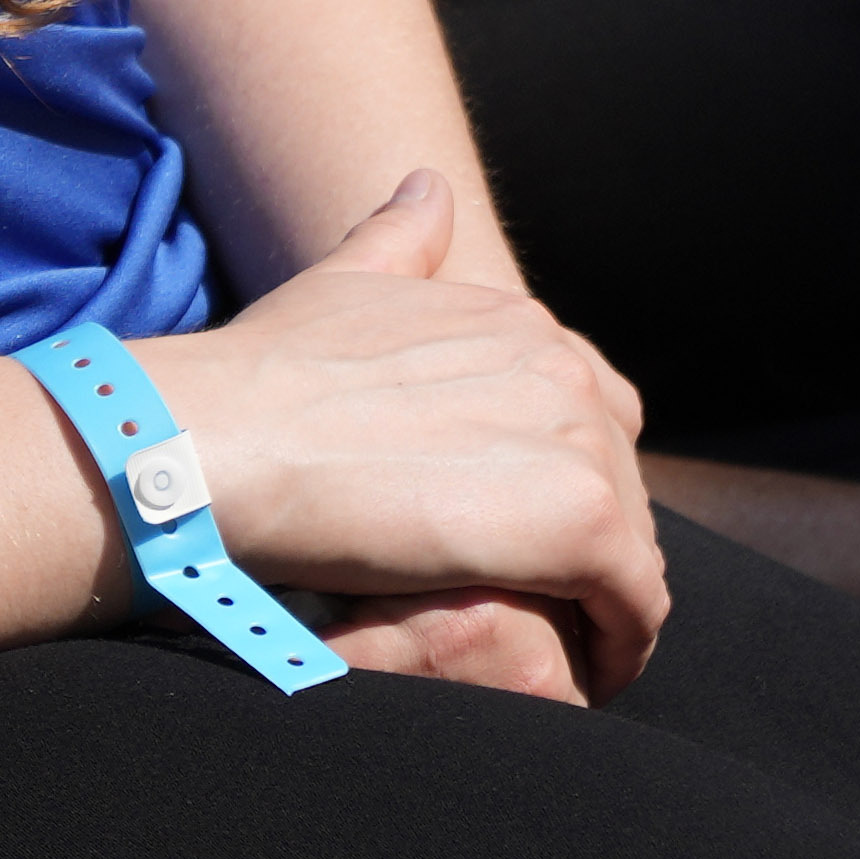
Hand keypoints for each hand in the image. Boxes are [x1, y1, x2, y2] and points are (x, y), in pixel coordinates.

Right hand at [139, 171, 666, 699]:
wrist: (221, 442)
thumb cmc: (258, 377)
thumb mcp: (340, 285)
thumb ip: (400, 241)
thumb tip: (431, 185)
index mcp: (515, 317)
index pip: (582, 405)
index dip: (552, 471)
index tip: (516, 527)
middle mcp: (562, 363)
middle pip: (616, 473)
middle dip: (586, 537)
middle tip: (540, 604)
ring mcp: (578, 438)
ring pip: (632, 539)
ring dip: (603, 596)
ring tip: (558, 648)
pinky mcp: (583, 522)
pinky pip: (637, 601)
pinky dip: (621, 642)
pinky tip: (584, 672)